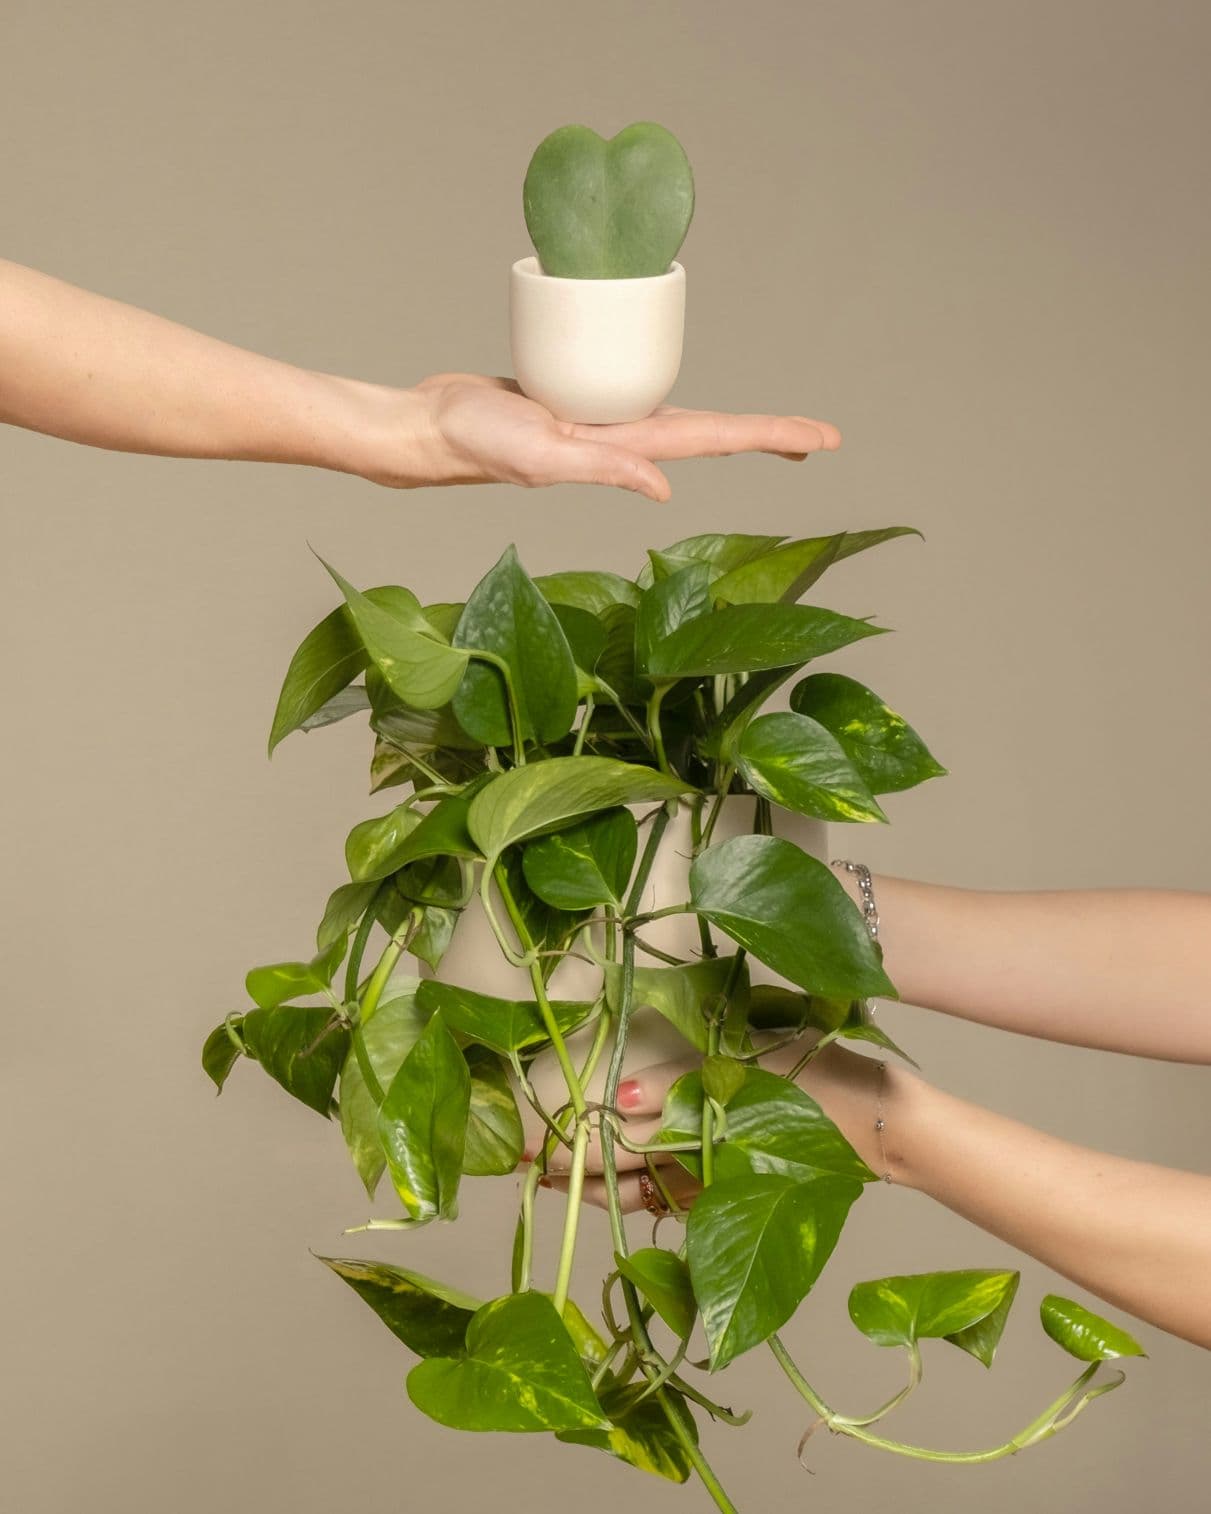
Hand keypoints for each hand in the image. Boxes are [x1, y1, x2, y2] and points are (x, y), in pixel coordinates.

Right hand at [358, 372, 840, 499]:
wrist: (431, 428)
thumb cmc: (476, 444)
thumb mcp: (540, 457)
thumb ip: (601, 470)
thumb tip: (665, 488)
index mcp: (625, 450)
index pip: (714, 440)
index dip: (770, 435)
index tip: (823, 439)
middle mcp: (623, 438)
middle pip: (711, 432)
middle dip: (766, 435)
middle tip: (820, 437)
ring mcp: (603, 421)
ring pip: (680, 416)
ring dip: (727, 424)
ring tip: (773, 430)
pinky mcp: (579, 399)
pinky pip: (637, 391)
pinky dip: (668, 388)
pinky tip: (682, 390)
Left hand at [536, 1037, 893, 1213]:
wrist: (880, 1123)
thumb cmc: (814, 1076)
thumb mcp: (746, 1062)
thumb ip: (680, 1081)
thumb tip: (619, 1097)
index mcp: (696, 1125)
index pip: (614, 1136)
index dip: (564, 1144)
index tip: (519, 1149)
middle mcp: (699, 1162)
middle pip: (619, 1167)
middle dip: (568, 1169)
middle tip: (520, 1168)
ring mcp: (717, 1181)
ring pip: (642, 1190)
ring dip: (596, 1187)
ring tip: (552, 1182)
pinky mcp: (737, 1188)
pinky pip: (679, 1202)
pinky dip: (645, 1198)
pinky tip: (622, 1192)